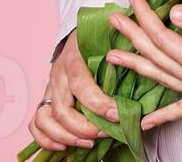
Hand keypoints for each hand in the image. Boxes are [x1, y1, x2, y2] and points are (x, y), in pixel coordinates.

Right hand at [28, 28, 122, 151]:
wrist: (78, 35)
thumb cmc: (98, 41)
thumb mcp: (111, 42)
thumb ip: (123, 55)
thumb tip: (145, 66)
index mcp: (74, 60)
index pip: (82, 85)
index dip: (99, 104)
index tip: (118, 115)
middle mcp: (58, 75)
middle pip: (62, 109)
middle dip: (83, 127)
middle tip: (104, 134)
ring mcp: (49, 88)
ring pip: (45, 119)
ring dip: (65, 136)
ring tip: (87, 142)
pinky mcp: (45, 99)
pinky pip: (36, 124)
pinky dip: (46, 139)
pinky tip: (64, 145)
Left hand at [106, 0, 181, 131]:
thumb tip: (172, 14)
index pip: (163, 37)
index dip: (145, 17)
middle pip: (157, 57)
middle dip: (132, 36)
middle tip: (113, 19)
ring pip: (161, 79)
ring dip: (136, 66)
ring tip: (113, 57)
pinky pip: (181, 109)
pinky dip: (161, 116)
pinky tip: (144, 122)